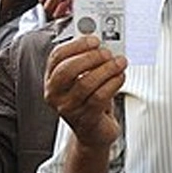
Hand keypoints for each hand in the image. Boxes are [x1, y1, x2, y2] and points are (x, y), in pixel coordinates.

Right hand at [43, 35, 125, 149]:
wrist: (94, 132)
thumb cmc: (89, 101)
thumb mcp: (83, 80)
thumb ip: (87, 62)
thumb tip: (101, 44)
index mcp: (51, 80)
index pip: (57, 56)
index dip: (76, 45)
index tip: (94, 40)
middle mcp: (55, 95)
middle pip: (68, 70)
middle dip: (91, 57)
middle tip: (107, 52)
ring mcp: (68, 109)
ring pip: (86, 83)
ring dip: (106, 69)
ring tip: (119, 63)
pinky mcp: (86, 119)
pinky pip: (99, 97)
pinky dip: (113, 83)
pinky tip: (120, 77)